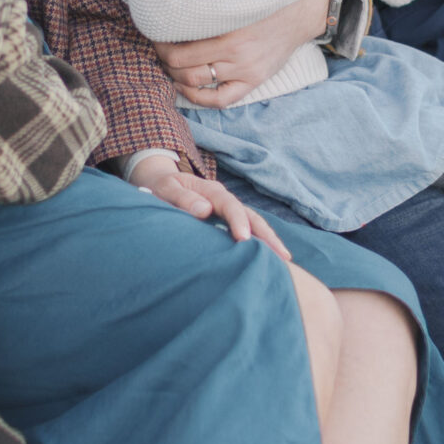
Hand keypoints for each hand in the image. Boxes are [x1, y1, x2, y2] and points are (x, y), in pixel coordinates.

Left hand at [125, 155, 291, 256]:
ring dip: (268, 240)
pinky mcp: (225, 221)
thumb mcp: (165, 190)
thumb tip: (205, 210)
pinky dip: (258, 243)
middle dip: (267, 235)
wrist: (158, 183)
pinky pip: (246, 230)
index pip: (230, 206)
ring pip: (253, 223)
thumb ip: (182, 199)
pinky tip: (268, 258)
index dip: (238, 221)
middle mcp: (224, 200)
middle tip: (282, 255)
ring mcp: (227, 211)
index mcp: (210, 190)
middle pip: (251, 215)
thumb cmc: (160, 189)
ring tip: (284, 260)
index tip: (244, 239)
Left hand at [157, 0, 330, 106]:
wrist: (302, 12)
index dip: (160, 37)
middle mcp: (236, 50)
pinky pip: (221, 100)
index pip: (180, 39)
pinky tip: (185, 86)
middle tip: (158, 47)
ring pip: (196, 81)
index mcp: (228, 24)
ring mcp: (245, 68)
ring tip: (169, 64)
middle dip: (163, 56)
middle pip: (182, 62)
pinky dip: (197, 98)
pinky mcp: (253, 80)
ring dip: (175, 75)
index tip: (154, 30)